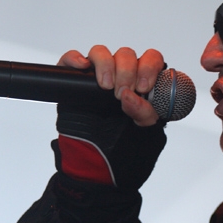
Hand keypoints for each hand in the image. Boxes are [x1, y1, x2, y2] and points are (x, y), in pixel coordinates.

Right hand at [51, 46, 167, 189]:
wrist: (95, 169)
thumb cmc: (124, 149)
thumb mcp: (145, 133)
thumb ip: (144, 114)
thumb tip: (131, 96)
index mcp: (143, 85)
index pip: (151, 60)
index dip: (149, 67)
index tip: (144, 87)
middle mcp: (122, 77)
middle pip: (127, 55)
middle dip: (127, 70)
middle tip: (122, 93)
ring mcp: (97, 78)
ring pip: (101, 53)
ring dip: (106, 65)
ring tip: (106, 86)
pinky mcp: (74, 84)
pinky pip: (71, 60)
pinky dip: (75, 59)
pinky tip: (82, 67)